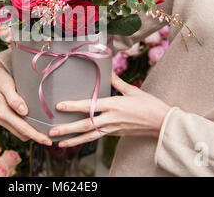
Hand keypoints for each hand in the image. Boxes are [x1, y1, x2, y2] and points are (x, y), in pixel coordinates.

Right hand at [0, 57, 51, 145]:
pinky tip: (35, 122)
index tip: (49, 141)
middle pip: (22, 134)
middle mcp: (0, 119)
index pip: (22, 129)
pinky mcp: (2, 116)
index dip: (36, 136)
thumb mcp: (6, 85)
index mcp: (2, 113)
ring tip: (46, 130)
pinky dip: (25, 128)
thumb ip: (14, 99)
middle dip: (35, 137)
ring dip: (30, 133)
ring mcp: (0, 119)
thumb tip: (24, 112)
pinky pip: (16, 126)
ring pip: (19, 132)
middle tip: (52, 136)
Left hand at [49, 72, 170, 147]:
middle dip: (67, 129)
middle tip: (52, 132)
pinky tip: (75, 141)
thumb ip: (117, 82)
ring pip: (89, 136)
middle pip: (85, 125)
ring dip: (72, 140)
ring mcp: (112, 128)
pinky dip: (84, 140)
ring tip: (58, 142)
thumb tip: (107, 70)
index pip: (90, 106)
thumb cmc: (149, 105)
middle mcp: (111, 119)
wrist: (162, 124)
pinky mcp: (115, 134)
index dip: (73, 106)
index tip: (59, 106)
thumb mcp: (133, 90)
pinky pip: (96, 137)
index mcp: (114, 105)